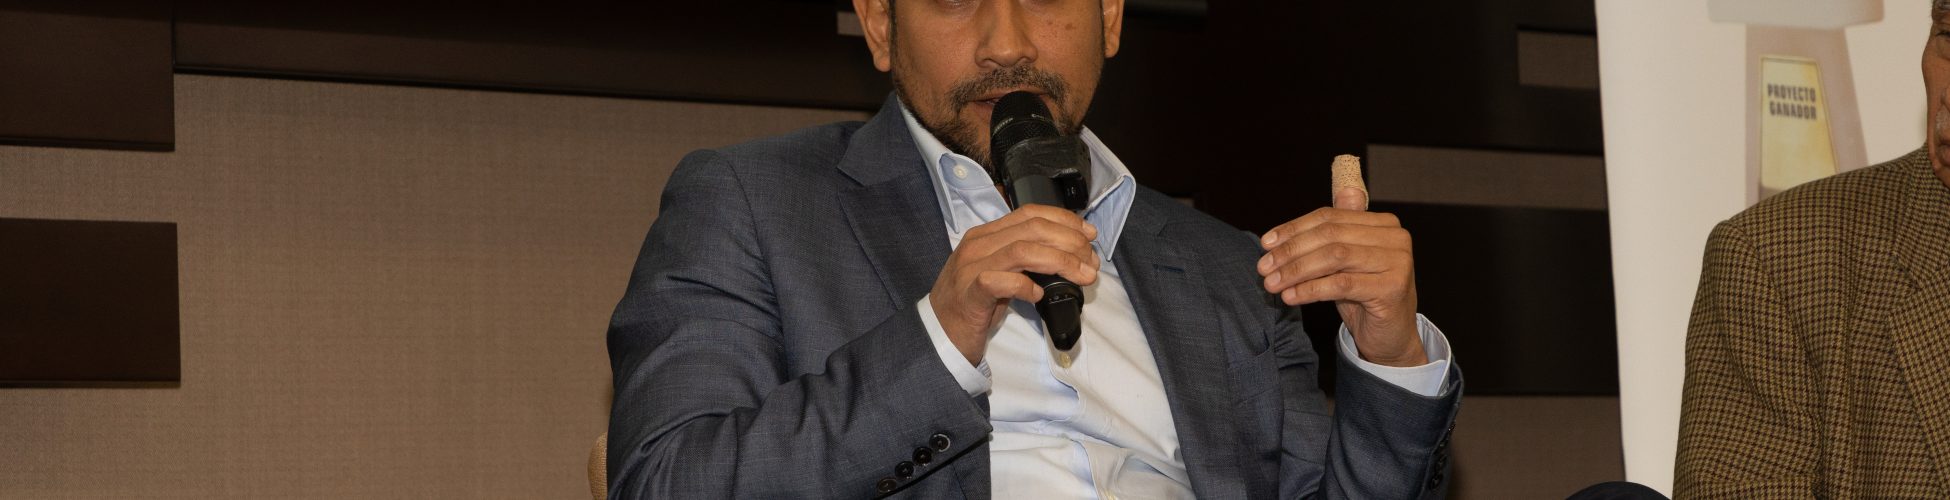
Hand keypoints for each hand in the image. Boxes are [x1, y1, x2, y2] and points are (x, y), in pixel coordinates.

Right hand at [929, 205, 1098, 364]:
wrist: (939, 333)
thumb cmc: (973, 303)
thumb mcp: (999, 272)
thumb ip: (1024, 259)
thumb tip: (1068, 254)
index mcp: (986, 234)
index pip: (1029, 213)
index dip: (1064, 219)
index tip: (1088, 234)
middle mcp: (978, 245)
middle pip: (1032, 229)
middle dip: (1069, 241)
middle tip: (1090, 260)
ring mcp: (971, 267)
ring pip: (1022, 250)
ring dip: (1060, 261)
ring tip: (1081, 275)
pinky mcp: (970, 293)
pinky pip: (1001, 281)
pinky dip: (1026, 286)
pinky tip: (1038, 295)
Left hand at [1255, 186, 1425, 366]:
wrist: (1391, 337)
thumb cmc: (1363, 297)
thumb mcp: (1341, 264)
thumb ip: (1324, 238)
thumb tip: (1282, 225)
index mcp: (1383, 223)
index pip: (1329, 218)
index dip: (1294, 229)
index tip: (1265, 244)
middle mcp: (1395, 237)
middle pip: (1330, 236)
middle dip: (1291, 251)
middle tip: (1263, 268)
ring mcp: (1398, 262)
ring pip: (1334, 257)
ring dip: (1296, 271)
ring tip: (1272, 284)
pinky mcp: (1392, 288)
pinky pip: (1341, 284)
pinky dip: (1310, 289)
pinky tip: (1290, 297)